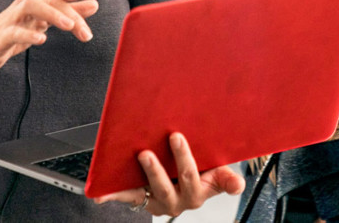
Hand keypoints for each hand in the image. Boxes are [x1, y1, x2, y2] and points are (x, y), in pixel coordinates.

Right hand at [0, 0, 97, 73]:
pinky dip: (29, 35)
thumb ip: (68, 13)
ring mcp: (12, 18)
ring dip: (52, 14)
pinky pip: (15, 32)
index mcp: (35, 1)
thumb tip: (94, 4)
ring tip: (69, 25)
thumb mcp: (43, 22)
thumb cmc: (14, 32)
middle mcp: (24, 5)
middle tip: (87, 32)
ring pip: (32, 7)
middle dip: (71, 12)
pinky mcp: (2, 36)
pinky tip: (42, 40)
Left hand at [93, 132, 244, 216]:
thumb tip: (238, 185)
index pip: (193, 177)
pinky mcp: (141, 199)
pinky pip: (127, 198)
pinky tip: (99, 193)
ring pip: (150, 190)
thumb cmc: (198, 174)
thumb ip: (224, 178)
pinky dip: (112, 196)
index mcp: (197, 193)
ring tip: (143, 154)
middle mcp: (177, 201)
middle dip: (167, 162)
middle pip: (169, 183)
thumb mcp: (215, 175)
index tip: (180, 140)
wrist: (180, 184)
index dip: (186, 161)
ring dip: (147, 173)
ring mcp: (157, 201)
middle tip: (169, 137)